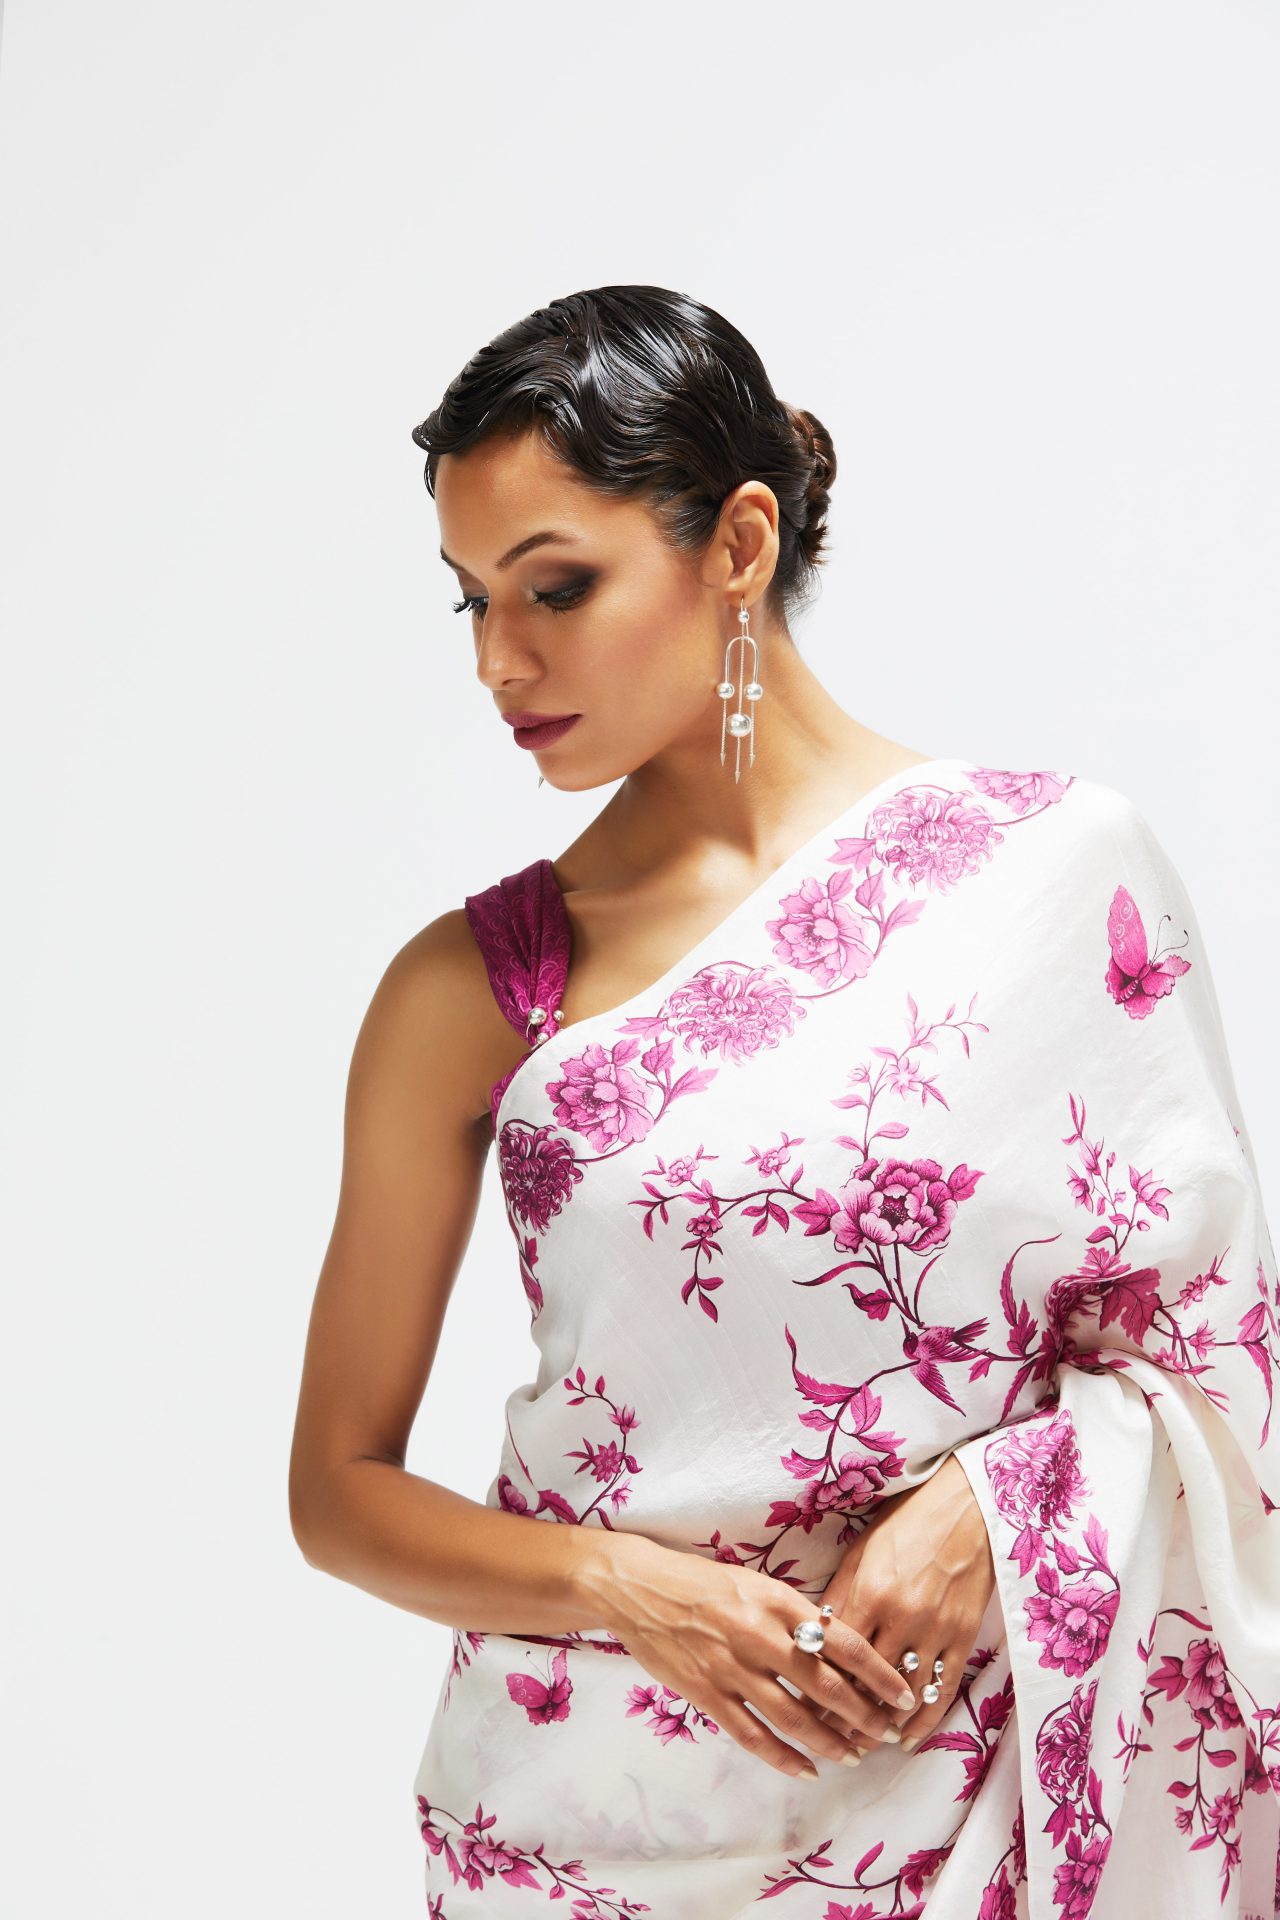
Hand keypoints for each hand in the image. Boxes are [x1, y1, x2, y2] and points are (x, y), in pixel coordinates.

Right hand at [595, 1532, 917, 1779]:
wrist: (640, 1588)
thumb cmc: (704, 1581)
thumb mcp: (757, 1583)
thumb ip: (794, 1613)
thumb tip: (838, 1643)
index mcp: (778, 1601)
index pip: (843, 1641)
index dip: (878, 1673)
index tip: (903, 1693)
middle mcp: (760, 1635)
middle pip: (825, 1685)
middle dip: (864, 1715)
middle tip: (887, 1733)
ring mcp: (732, 1668)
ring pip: (793, 1717)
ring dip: (829, 1742)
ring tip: (852, 1756)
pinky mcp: (707, 1693)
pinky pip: (752, 1735)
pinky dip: (783, 1758)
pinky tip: (805, 1769)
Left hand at [815, 1454, 995, 1753]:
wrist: (966, 1509)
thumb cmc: (906, 1525)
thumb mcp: (861, 1552)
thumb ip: (839, 1595)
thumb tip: (815, 1633)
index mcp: (868, 1593)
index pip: (835, 1654)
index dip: (816, 1686)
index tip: (801, 1710)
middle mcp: (901, 1617)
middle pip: (866, 1682)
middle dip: (844, 1715)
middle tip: (827, 1739)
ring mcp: (935, 1631)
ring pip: (904, 1695)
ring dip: (882, 1725)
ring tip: (862, 1745)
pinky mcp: (963, 1638)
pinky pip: (942, 1690)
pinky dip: (924, 1720)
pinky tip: (908, 1738)